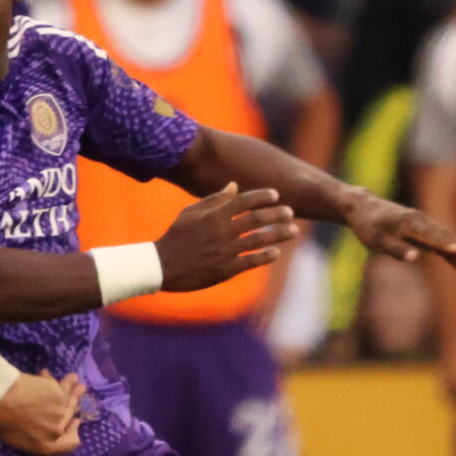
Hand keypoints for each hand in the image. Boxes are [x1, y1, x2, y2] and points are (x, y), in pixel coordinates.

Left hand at [0, 371, 87, 455]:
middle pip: (72, 417)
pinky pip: (62, 386)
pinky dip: (60, 381)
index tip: (73, 424)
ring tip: (73, 380)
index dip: (72, 434)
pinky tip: (52, 374)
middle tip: (75, 396)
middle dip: (73, 407)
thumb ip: (40, 451)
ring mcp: (60, 411)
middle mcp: (57, 430)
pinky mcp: (58, 393)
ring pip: (70, 399)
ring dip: (72, 389)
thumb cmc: (1, 420)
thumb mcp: (18, 442)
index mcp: (47, 446)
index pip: (71, 444)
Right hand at [157, 184, 298, 291]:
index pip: (244, 201)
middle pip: (257, 219)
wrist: (162, 266)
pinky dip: (266, 256)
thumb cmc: (176, 236)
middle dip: (277, 214)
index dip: (263, 196)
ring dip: (279, 234)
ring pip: (259, 240)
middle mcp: (222, 231)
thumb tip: (234, 185)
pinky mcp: (225, 269)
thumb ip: (214, 199)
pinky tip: (276, 252)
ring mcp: (225, 251)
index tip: (276, 195)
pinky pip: (251, 261)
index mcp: (213, 215)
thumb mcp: (190, 212)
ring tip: (292, 231)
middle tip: (290, 212)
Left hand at [341, 190, 455, 268]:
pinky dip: (449, 251)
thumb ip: (395, 249)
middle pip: (444, 236)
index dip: (445, 245)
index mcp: (409, 223)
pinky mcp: (421, 228)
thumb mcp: (375, 240)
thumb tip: (414, 258)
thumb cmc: (368, 226)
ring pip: (445, 237)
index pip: (431, 236)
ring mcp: (423, 223)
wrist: (363, 207)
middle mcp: (420, 220)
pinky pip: (439, 240)